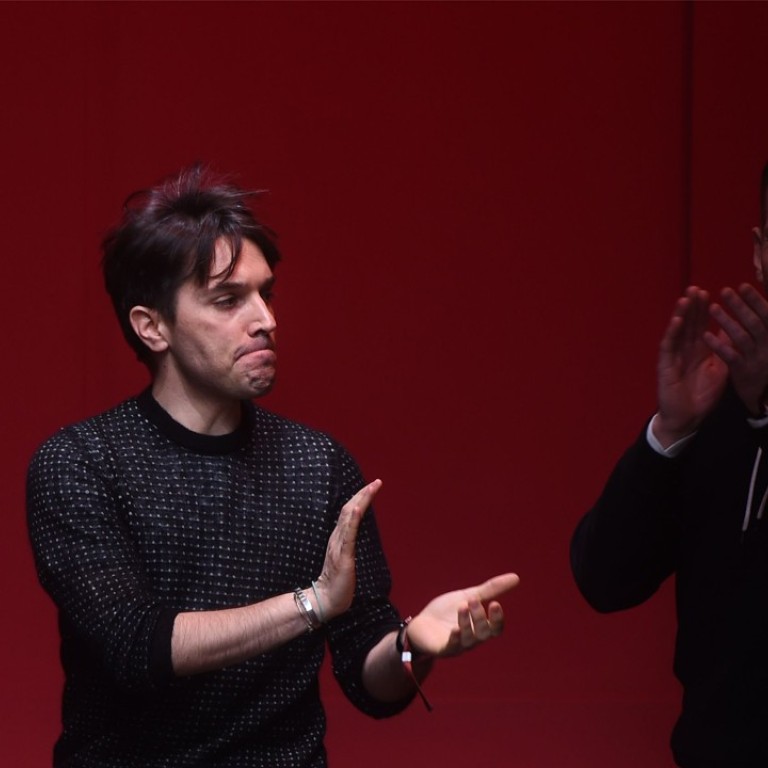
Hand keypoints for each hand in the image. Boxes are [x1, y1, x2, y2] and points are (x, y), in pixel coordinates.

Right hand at [314, 480, 381, 620]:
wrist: (326, 601)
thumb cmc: (338, 583)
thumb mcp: (346, 560)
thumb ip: (349, 547)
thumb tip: (357, 537)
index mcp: (339, 539)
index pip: (349, 513)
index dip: (360, 499)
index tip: (371, 487)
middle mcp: (337, 538)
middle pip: (349, 510)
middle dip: (363, 494)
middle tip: (376, 482)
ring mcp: (340, 545)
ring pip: (349, 517)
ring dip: (360, 501)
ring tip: (370, 488)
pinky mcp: (343, 556)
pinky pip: (348, 535)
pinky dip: (353, 519)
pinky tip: (357, 508)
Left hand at [405, 573, 518, 656]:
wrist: (421, 623)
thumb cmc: (447, 612)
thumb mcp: (469, 596)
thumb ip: (490, 589)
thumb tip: (516, 577)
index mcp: (480, 627)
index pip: (495, 628)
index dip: (497, 618)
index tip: (495, 603)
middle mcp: (472, 639)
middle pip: (483, 633)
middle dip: (480, 617)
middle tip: (473, 600)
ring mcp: (458, 646)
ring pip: (468, 638)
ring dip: (467, 621)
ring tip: (463, 605)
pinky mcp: (443, 649)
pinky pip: (452, 647)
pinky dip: (455, 638)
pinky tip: (455, 629)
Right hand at [655, 286, 726, 446]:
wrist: (688, 418)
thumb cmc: (703, 396)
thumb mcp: (721, 370)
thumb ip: (725, 350)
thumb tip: (732, 329)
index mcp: (699, 350)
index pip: (701, 324)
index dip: (704, 309)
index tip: (710, 291)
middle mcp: (685, 349)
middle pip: (689, 323)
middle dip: (692, 306)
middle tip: (696, 288)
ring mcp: (674, 356)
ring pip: (678, 331)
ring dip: (681, 314)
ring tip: (686, 298)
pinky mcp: (665, 365)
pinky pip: (668, 346)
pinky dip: (672, 333)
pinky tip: (677, 321)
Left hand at [704, 284, 767, 415]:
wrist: (766, 398)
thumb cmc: (766, 365)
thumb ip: (762, 327)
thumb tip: (759, 305)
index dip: (756, 300)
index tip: (742, 285)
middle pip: (756, 323)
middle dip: (740, 306)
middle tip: (725, 291)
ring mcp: (757, 361)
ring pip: (742, 338)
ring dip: (727, 321)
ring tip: (712, 308)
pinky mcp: (743, 373)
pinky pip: (730, 357)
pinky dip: (718, 345)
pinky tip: (705, 335)